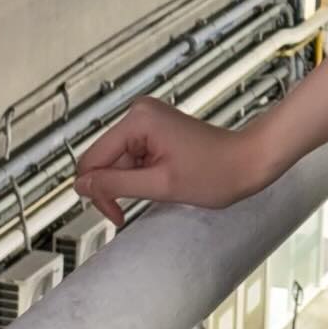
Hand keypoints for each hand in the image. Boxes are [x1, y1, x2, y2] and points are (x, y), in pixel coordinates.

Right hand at [74, 96, 280, 228]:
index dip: (98, 193)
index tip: (116, 215)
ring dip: (129, 182)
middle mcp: (139, 112)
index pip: (92, 161)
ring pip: (115, 162)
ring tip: (158, 188)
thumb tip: (80, 186)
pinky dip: (139, 175)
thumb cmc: (214, 173)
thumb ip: (114, 185)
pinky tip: (159, 180)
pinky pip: (131, 157)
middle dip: (113, 187)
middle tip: (132, 210)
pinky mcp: (154, 129)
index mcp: (138, 120)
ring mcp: (147, 119)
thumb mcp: (159, 185)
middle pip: (101, 160)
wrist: (247, 161)